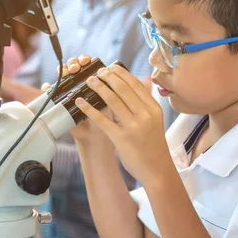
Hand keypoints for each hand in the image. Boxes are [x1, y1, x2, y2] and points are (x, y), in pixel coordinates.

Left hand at [75, 65, 171, 184]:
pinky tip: (80, 102)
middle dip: (107, 77)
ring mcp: (133, 127)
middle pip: (123, 88)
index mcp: (153, 108)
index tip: (110, 67)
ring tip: (89, 81)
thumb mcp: (155, 119)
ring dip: (98, 87)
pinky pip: (102, 120)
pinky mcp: (121, 139)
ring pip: (112, 100)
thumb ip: (147, 101)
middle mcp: (145, 115)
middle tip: (97, 72)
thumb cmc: (153, 144)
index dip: (120, 73)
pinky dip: (89, 109)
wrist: (156, 169)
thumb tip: (144, 80)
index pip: (135, 84)